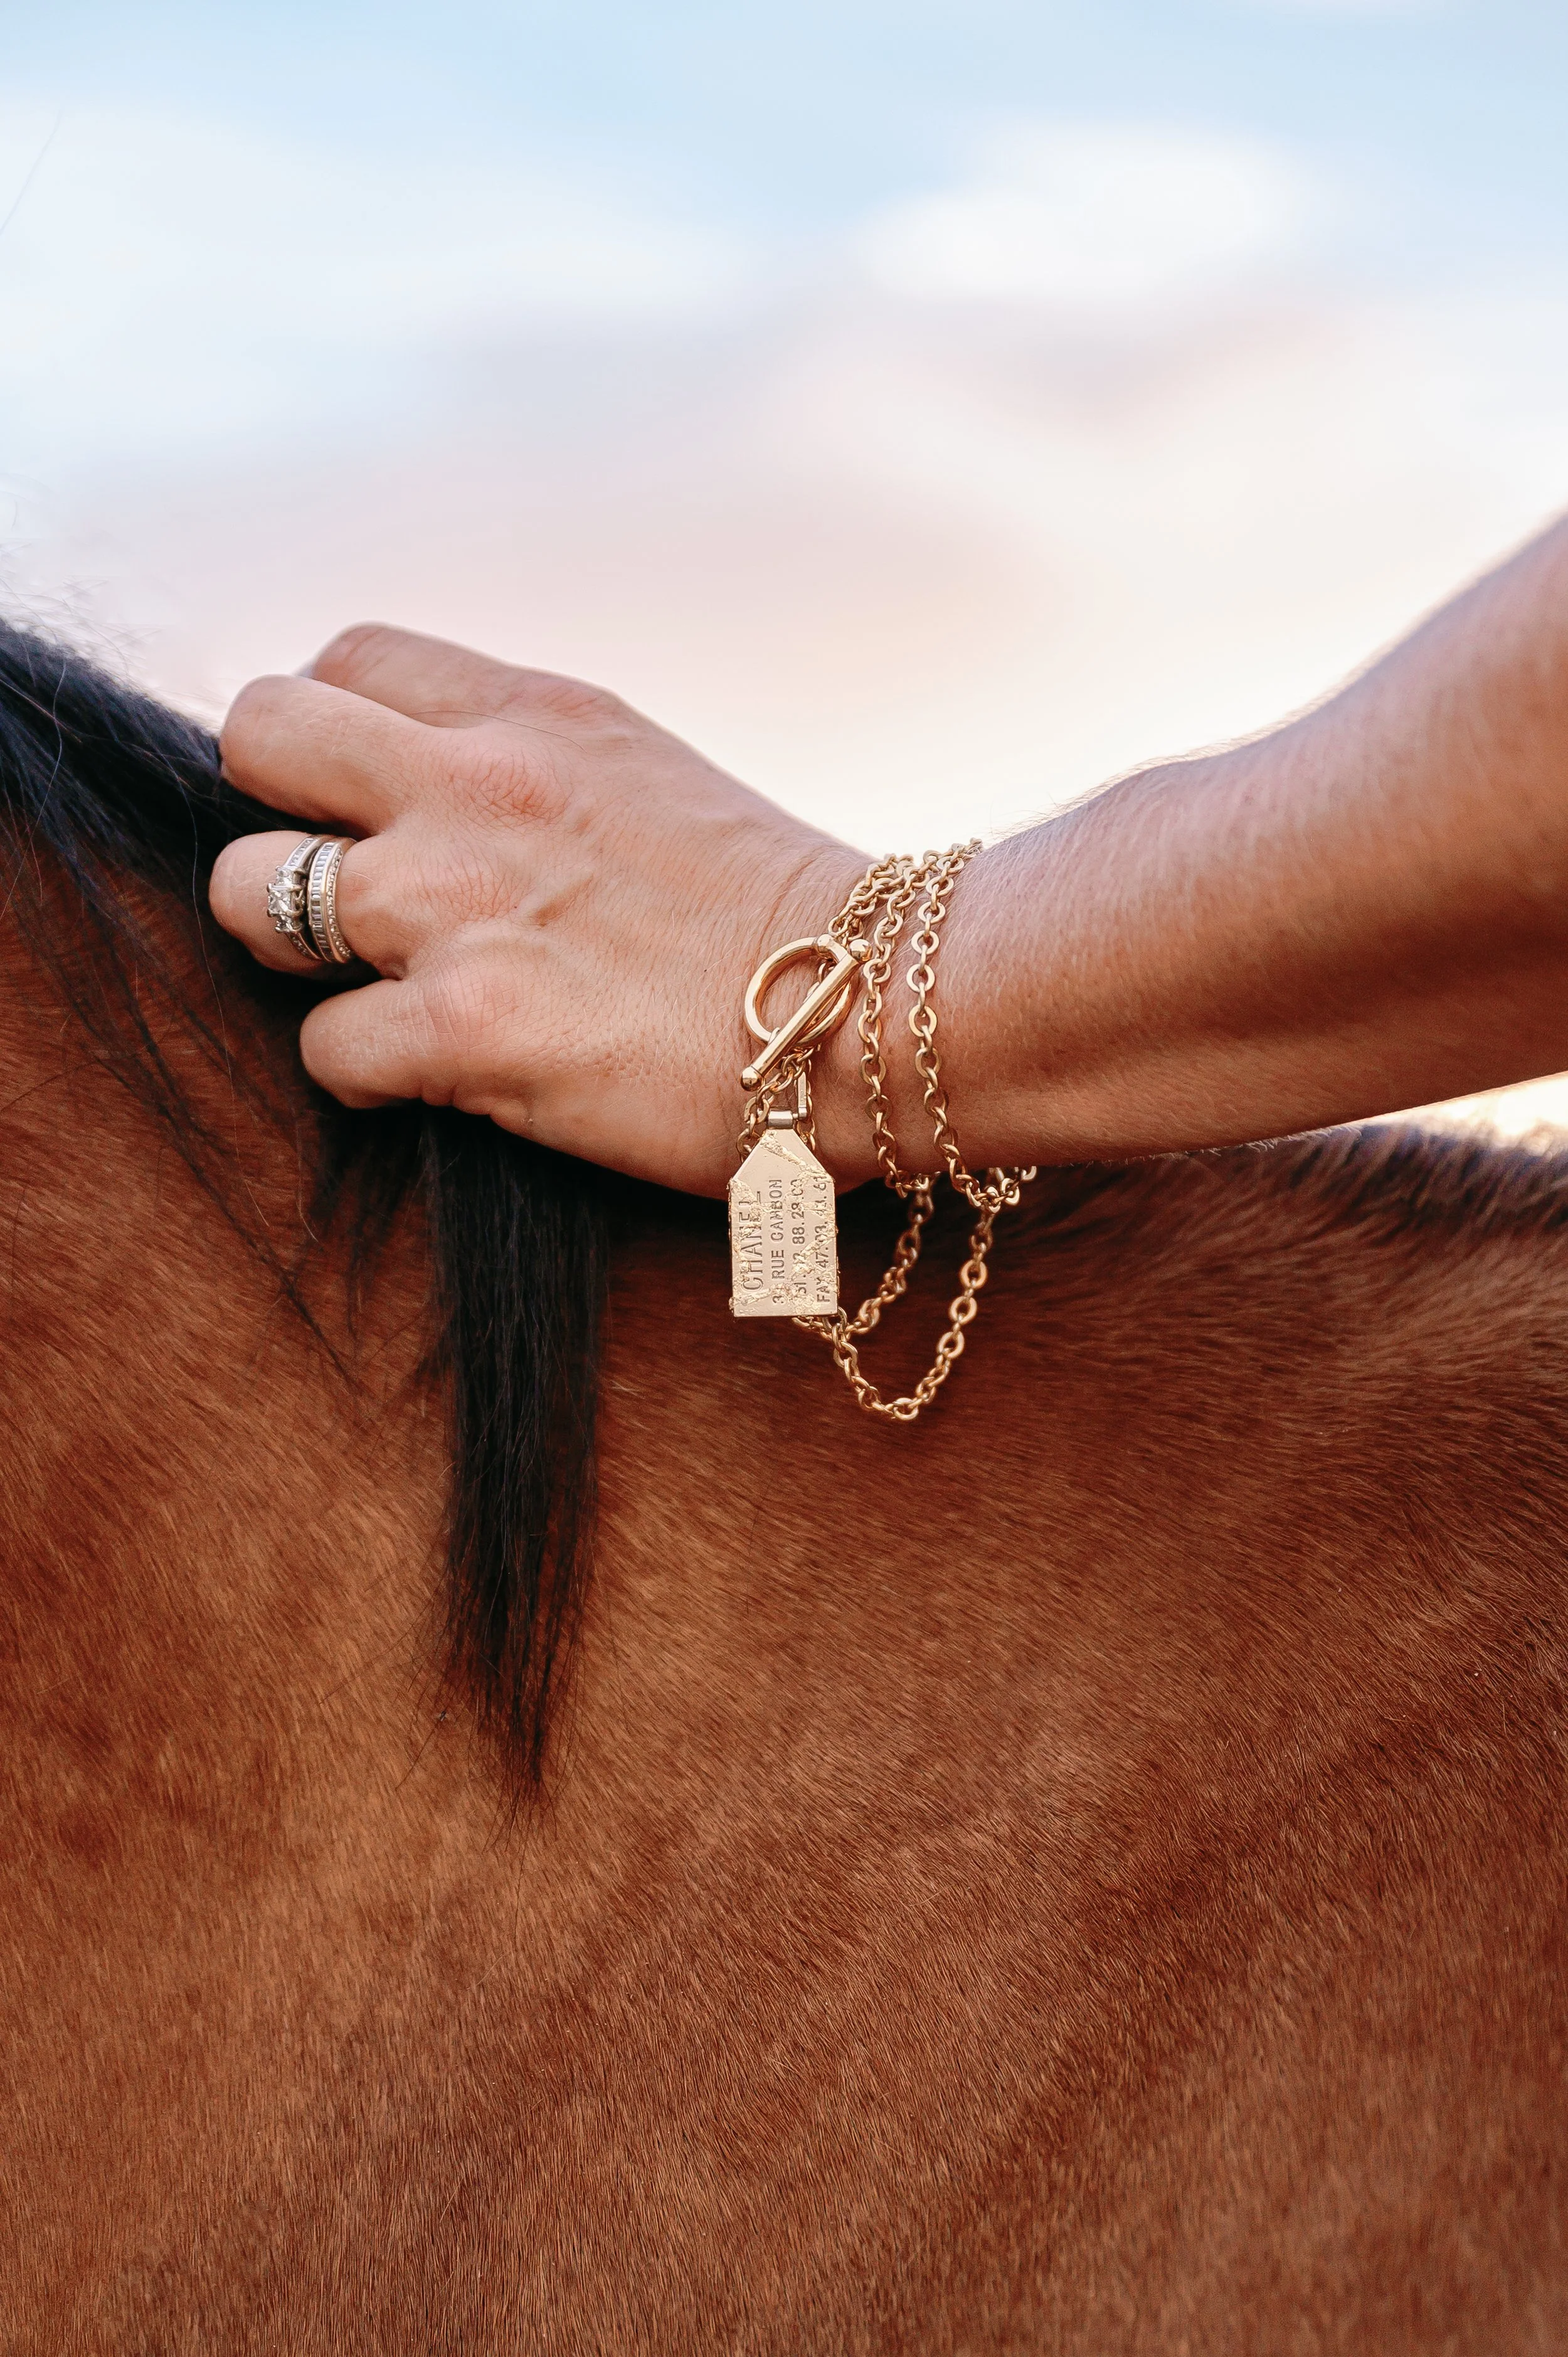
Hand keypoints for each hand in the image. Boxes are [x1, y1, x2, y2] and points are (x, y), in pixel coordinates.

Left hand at [210, 626, 871, 1197]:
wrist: (880, 1009)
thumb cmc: (777, 914)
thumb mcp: (642, 774)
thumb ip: (525, 759)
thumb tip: (429, 783)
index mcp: (532, 715)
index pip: (341, 660)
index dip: (330, 738)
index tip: (367, 803)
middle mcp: (475, 788)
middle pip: (258, 739)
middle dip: (276, 818)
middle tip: (337, 891)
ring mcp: (459, 907)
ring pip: (251, 898)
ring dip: (298, 952)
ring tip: (384, 989)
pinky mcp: (465, 1030)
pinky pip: (321, 1046)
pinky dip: (362, 1070)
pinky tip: (437, 1074)